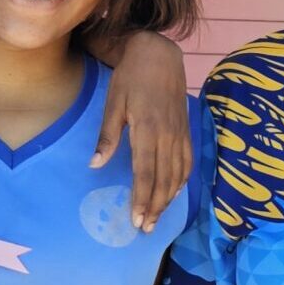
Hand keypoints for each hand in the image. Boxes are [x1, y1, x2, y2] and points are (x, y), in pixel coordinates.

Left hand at [93, 31, 191, 230]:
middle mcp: (167, 135)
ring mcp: (180, 134)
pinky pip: (187, 163)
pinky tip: (174, 193)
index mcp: (147, 129)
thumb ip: (108, 136)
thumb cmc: (130, 78)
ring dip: (168, 199)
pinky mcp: (185, 131)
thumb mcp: (113, 103)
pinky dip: (181, 182)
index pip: (145, 173)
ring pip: (177, 175)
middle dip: (155, 207)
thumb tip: (95, 165)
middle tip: (145, 228)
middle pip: (164, 180)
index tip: (136, 219)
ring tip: (158, 218)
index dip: (141, 198)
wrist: (159, 55)